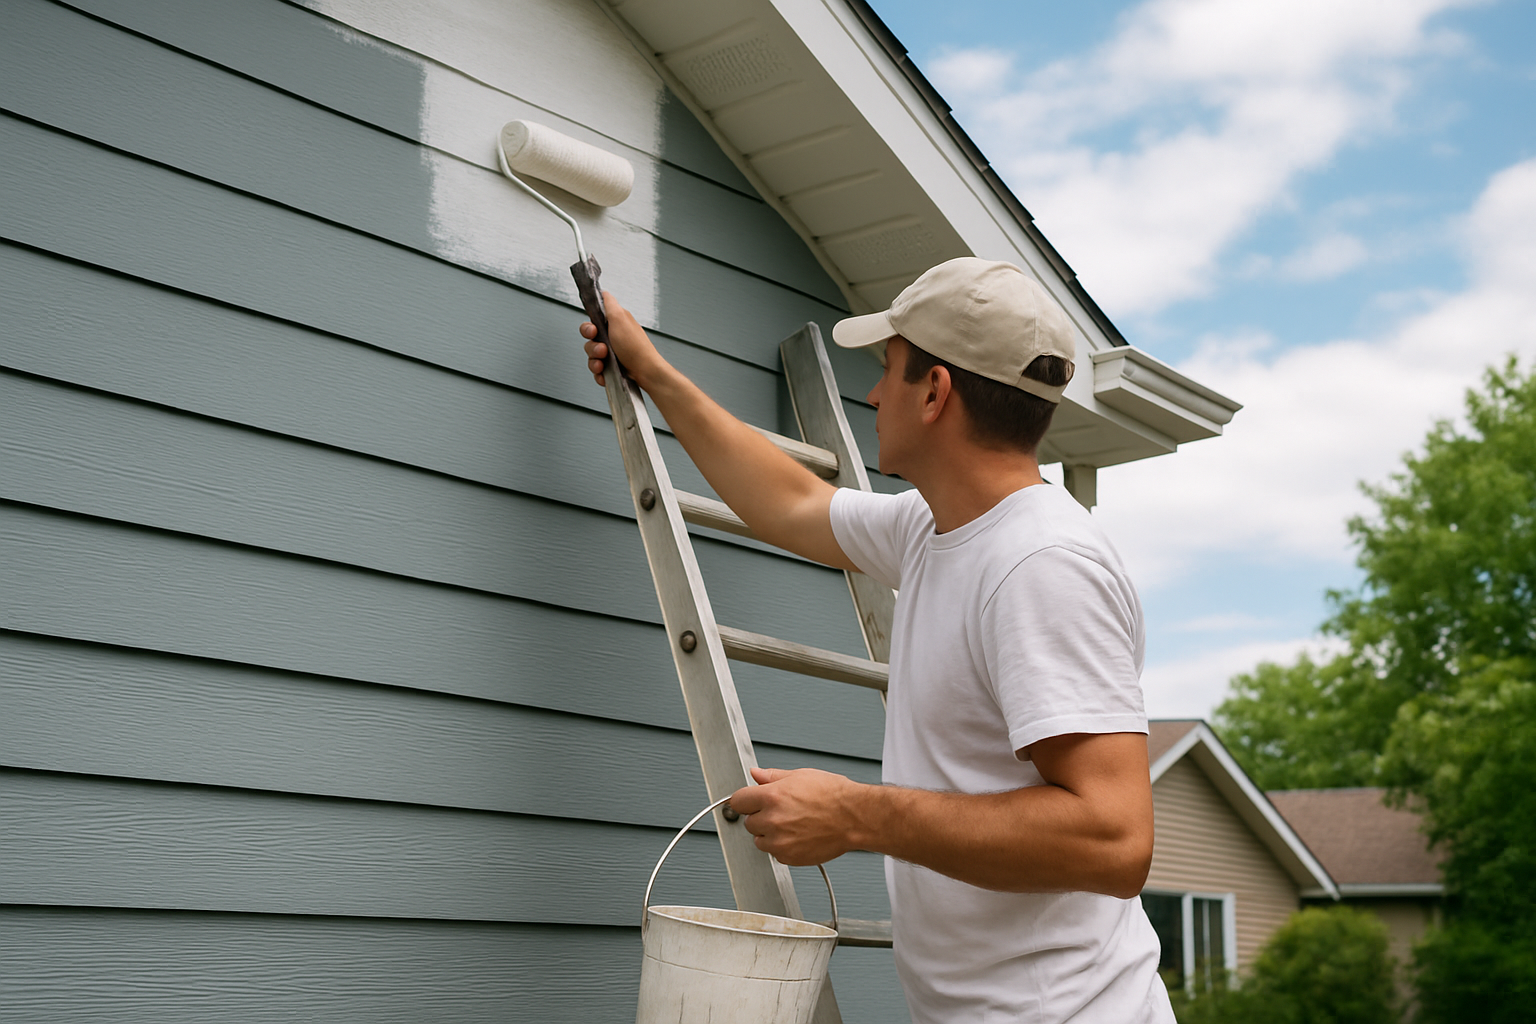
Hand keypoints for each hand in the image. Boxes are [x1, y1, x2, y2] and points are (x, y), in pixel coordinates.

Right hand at [579, 291, 666, 388]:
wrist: (644, 372)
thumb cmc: (635, 347)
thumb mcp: (620, 318)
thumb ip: (609, 303)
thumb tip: (603, 292)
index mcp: (614, 324)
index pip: (592, 321)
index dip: (589, 327)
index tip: (594, 331)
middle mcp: (613, 337)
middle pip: (589, 340)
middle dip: (592, 346)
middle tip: (603, 349)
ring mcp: (612, 353)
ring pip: (591, 356)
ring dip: (595, 361)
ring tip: (605, 363)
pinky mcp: (611, 368)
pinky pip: (597, 370)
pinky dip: (600, 373)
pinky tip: (606, 373)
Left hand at [727, 767, 862, 865]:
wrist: (854, 818)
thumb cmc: (834, 796)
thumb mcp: (800, 776)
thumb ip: (772, 777)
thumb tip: (756, 774)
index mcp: (771, 796)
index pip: (738, 801)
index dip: (746, 800)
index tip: (749, 802)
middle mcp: (772, 820)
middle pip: (748, 822)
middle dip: (761, 817)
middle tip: (781, 812)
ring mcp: (779, 841)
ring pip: (760, 840)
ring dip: (770, 834)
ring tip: (792, 824)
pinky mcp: (788, 857)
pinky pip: (775, 854)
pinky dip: (783, 847)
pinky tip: (799, 836)